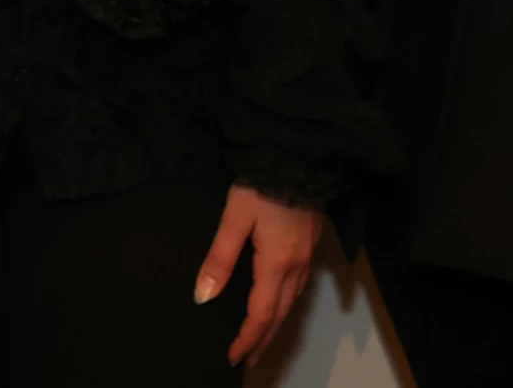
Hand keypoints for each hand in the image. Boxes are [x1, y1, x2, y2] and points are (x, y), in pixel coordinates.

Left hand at [193, 183, 321, 366]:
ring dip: (276, 323)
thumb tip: (202, 297)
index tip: (233, 357)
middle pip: (280, 313)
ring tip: (260, 337)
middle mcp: (297, 265)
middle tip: (248, 358)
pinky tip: (277, 302)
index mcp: (277, 263)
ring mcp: (307, 255)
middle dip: (263, 338)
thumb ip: (219, 259)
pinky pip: (299, 286)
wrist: (297, 155)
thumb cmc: (262, 184)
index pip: (261, 314)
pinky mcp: (310, 243)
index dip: (247, 339)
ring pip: (292, 301)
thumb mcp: (234, 218)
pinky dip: (285, 303)